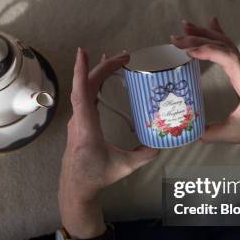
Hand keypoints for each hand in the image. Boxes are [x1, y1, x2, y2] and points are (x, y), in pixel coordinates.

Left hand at [59, 48, 158, 236]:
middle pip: (86, 86)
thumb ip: (143, 156)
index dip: (82, 73)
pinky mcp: (80, 121)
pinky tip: (103, 75)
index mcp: (86, 128)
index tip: (83, 53)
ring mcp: (77, 119)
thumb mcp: (123, 167)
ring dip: (98, 72)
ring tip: (115, 59)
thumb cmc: (96, 176)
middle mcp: (79, 120)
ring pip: (84, 89)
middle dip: (103, 68)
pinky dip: (93, 82)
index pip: (81, 95)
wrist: (76, 186)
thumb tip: (163, 144)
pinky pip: (84, 95)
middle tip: (124, 56)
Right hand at [171, 18, 239, 200]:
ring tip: (187, 26)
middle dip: (200, 39)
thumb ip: (211, 133)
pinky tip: (210, 25)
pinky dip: (218, 35)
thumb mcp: (234, 133)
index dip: (209, 51)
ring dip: (206, 33)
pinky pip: (231, 48)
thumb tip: (191, 131)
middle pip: (224, 46)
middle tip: (178, 38)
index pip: (229, 59)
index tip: (190, 51)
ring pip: (227, 43)